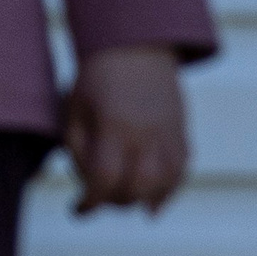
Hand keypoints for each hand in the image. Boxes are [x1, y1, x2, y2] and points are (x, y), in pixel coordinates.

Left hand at [64, 44, 188, 215]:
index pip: (105, 179)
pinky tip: (153, 205)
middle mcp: (145, 133)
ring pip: (164, 183)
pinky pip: (181, 169)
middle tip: (99, 197)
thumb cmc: (96, 81)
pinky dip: (169, 191)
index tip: (78, 209)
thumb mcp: (74, 113)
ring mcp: (168, 133)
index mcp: (114, 127)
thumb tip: (88, 187)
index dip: (90, 203)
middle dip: (113, 202)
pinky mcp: (181, 130)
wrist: (136, 46)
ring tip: (125, 201)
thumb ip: (78, 152)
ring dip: (142, 200)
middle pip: (136, 187)